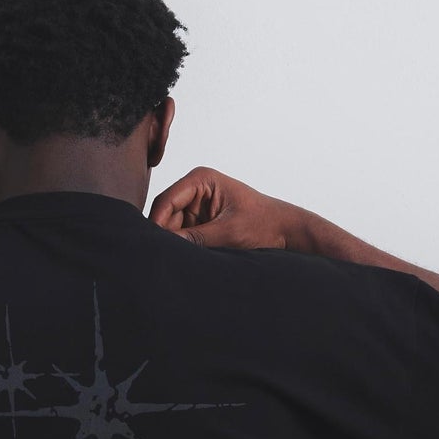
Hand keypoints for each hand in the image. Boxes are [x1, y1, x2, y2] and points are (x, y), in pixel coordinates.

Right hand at [148, 166, 296, 251]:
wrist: (285, 230)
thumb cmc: (263, 224)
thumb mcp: (228, 232)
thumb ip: (196, 239)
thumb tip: (167, 246)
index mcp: (201, 179)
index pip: (167, 200)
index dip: (157, 222)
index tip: (154, 246)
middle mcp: (195, 188)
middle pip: (166, 214)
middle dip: (165, 235)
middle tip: (164, 257)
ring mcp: (197, 204)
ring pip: (172, 226)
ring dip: (175, 242)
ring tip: (179, 259)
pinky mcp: (202, 220)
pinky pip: (184, 234)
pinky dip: (184, 246)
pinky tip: (188, 257)